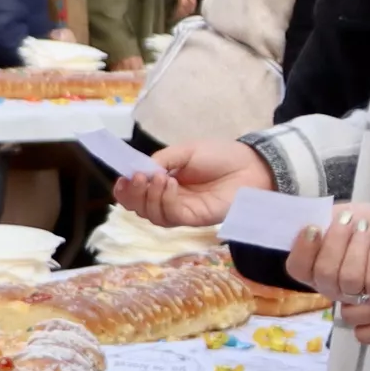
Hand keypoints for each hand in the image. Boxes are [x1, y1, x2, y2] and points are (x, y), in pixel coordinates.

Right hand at [120, 138, 271, 228]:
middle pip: (139, 207)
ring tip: (159, 177)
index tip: (120, 179)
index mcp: (165, 181)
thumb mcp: (186, 151)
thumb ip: (162, 160)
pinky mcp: (193, 218)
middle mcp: (169, 198)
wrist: (249, 165)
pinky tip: (171, 184)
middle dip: (132, 194)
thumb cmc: (220, 155)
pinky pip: (170, 216)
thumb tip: (140, 170)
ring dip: (149, 196)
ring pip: (151, 215)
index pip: (137, 192)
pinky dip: (165, 200)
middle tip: (138, 177)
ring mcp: (180, 210)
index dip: (125, 189)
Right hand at [288, 205, 369, 303]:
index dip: (303, 250)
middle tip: (349, 220)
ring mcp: (358, 295)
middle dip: (336, 242)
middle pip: (323, 274)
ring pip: (349, 279)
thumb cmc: (366, 223)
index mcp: (316, 268)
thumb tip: (303, 223)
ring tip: (367, 229)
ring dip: (358, 247)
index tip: (313, 227)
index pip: (297, 269)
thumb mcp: (339, 214)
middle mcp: (333, 286)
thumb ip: (319, 220)